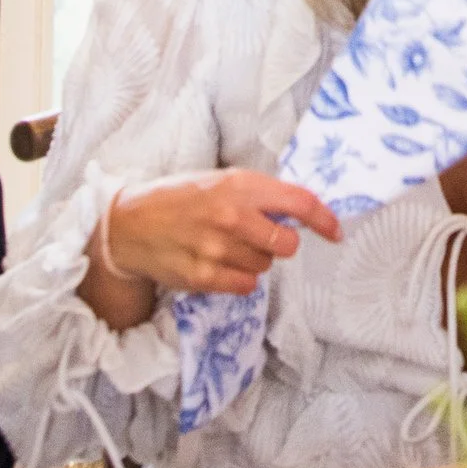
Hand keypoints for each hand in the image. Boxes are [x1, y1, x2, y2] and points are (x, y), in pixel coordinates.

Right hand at [101, 171, 342, 296]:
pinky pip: (246, 286)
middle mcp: (232, 216)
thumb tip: (299, 215)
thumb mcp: (221, 181)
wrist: (130, 224)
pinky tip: (219, 264)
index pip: (299, 203)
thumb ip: (258, 195)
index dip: (324, 220)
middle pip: (287, 244)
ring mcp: (217, 249)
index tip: (336, 232)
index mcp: (240, 185)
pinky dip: (240, 279)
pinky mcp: (204, 277)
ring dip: (254, 260)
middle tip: (258, 238)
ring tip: (226, 247)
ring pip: (265, 267)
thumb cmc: (181, 199)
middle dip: (280, 244)